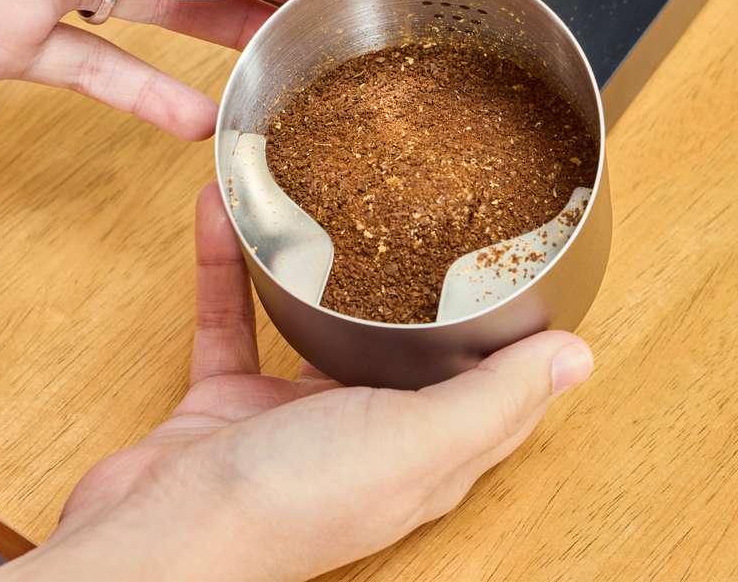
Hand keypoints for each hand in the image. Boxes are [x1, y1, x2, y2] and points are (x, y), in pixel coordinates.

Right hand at [0, 185, 594, 581]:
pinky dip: (227, 266)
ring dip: (312, 261)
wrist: (158, 541)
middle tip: (412, 199)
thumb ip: (493, 399)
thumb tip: (579, 358)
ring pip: (312, 322)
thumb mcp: (414, 442)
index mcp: (424, 452)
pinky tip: (221, 213)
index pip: (489, 387)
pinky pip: (232, 320)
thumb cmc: (289, 503)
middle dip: (406, 274)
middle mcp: (363, 435)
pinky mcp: (225, 404)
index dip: (512, 331)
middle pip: (400, 346)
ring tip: (320, 194)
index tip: (520, 255)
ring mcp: (289, 420)